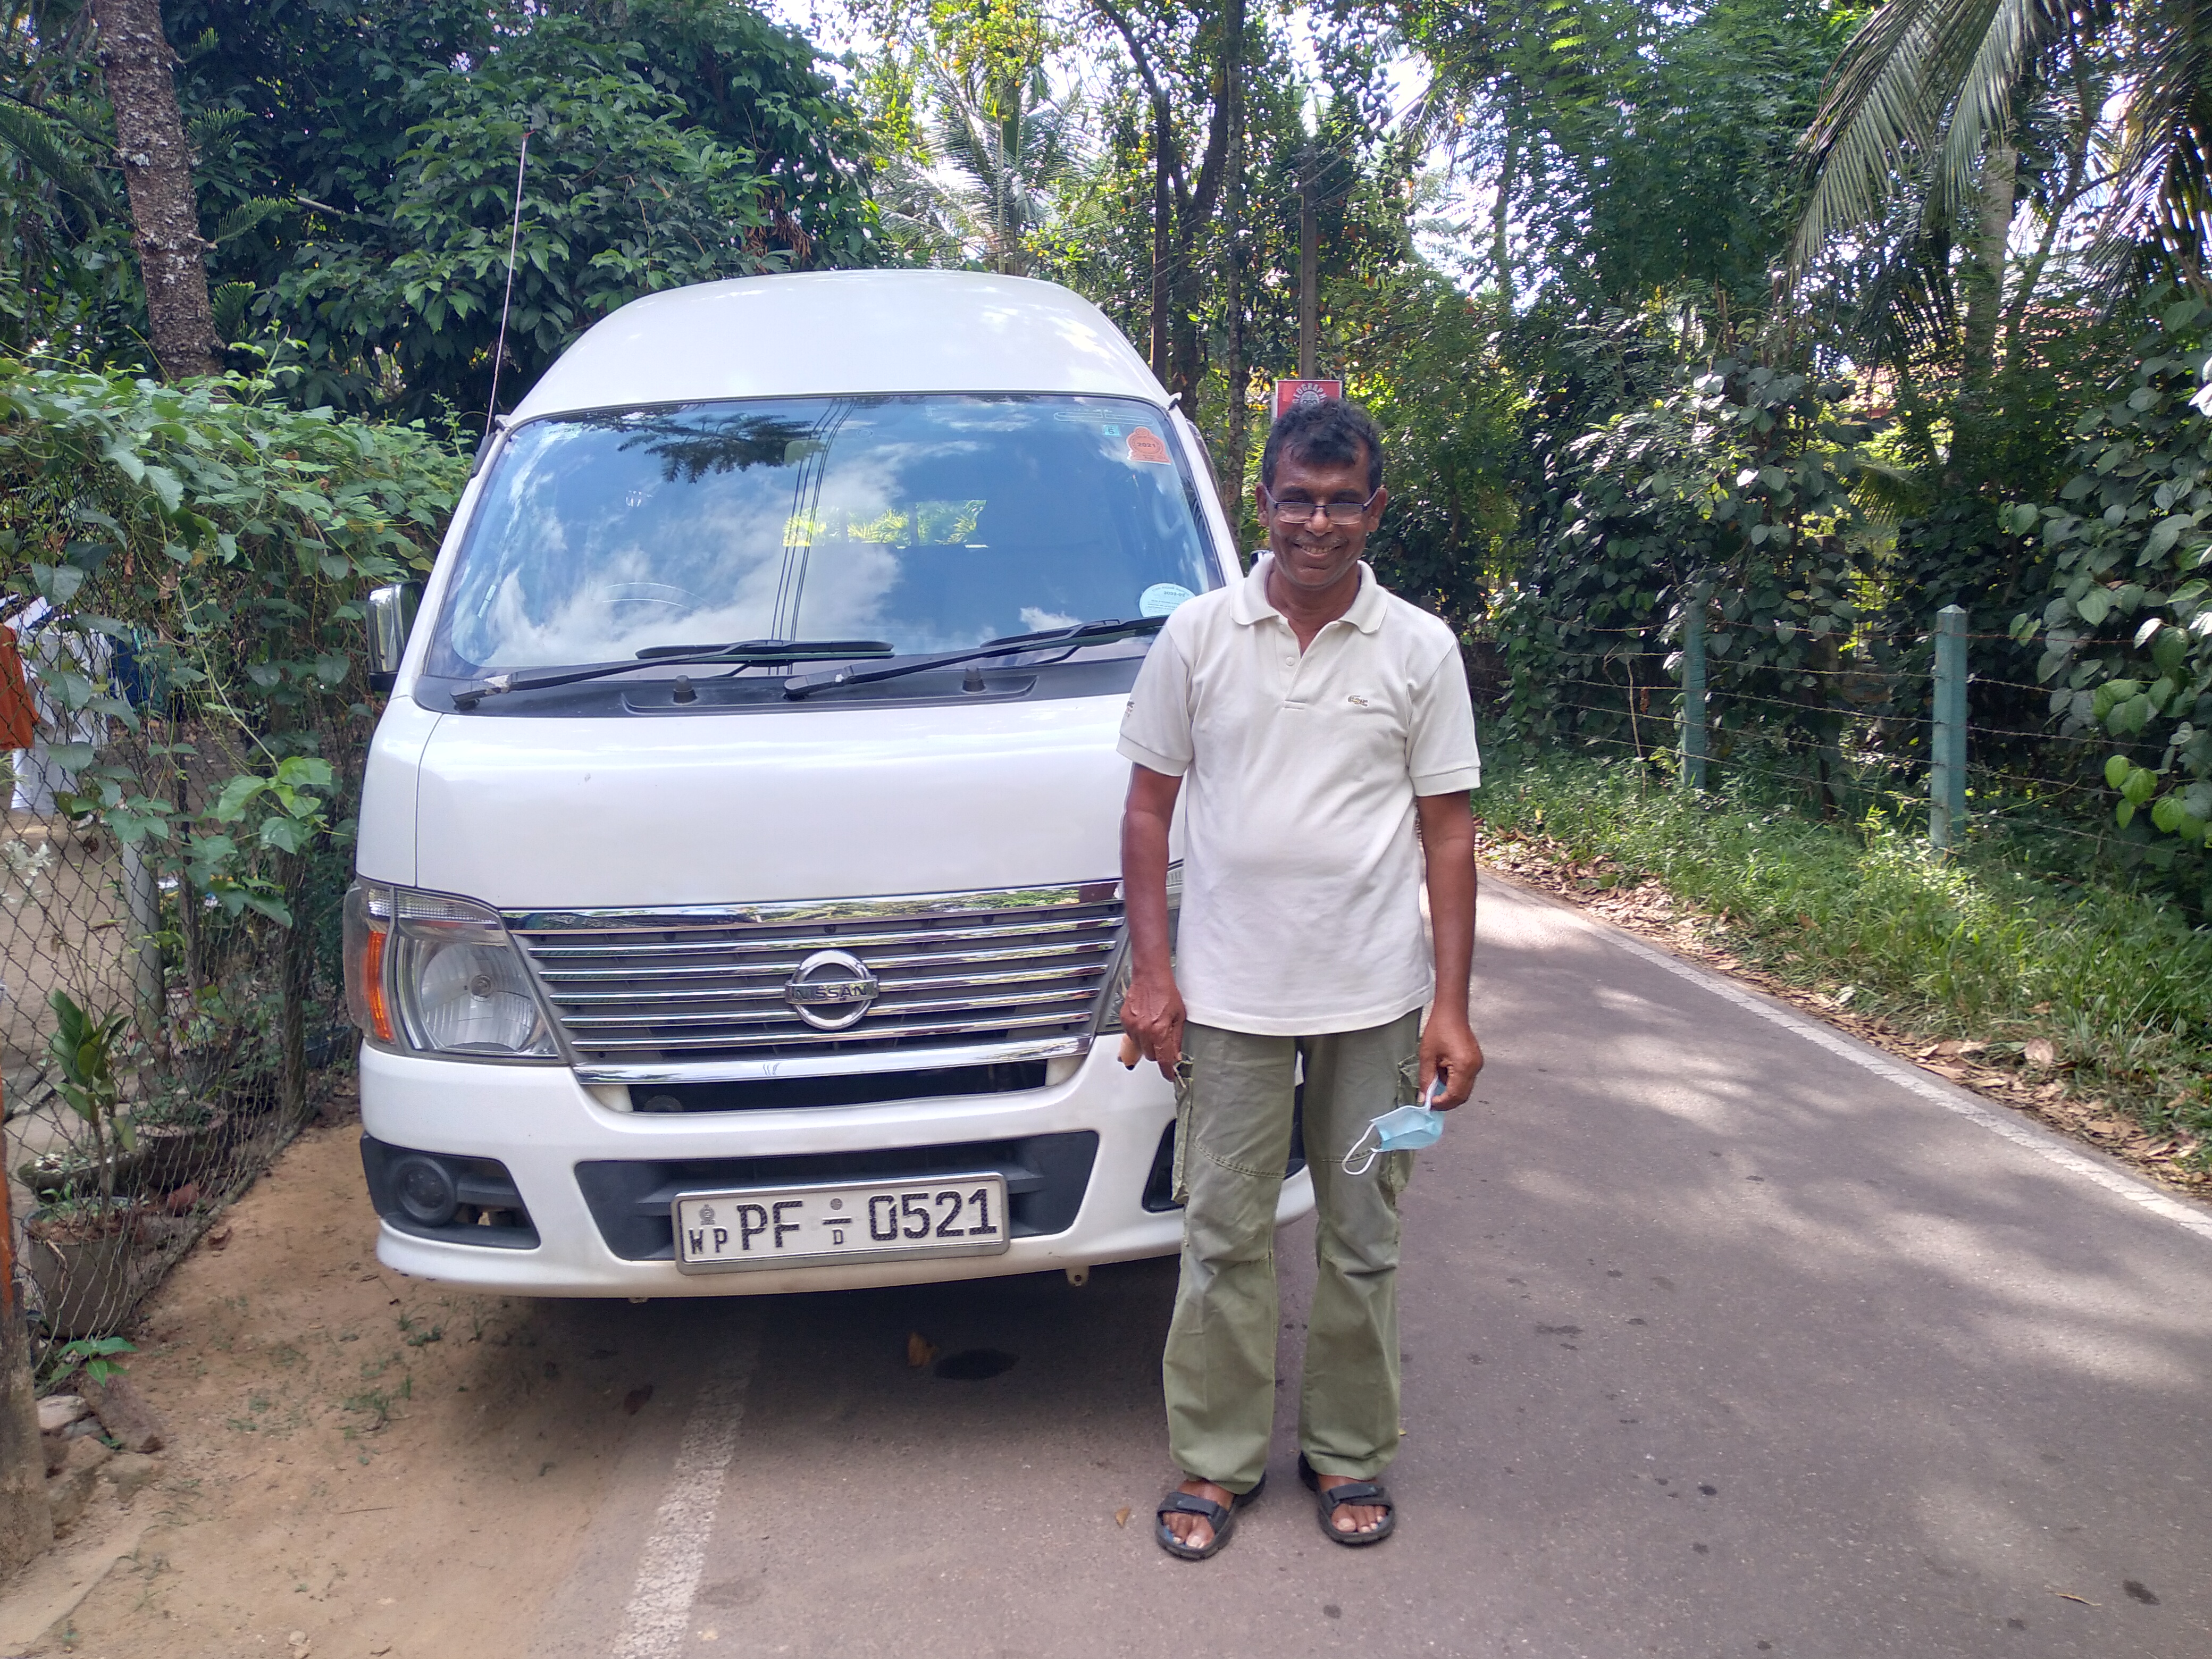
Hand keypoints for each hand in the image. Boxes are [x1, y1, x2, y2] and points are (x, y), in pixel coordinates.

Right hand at [1122, 966, 1185, 1080]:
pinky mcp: (1124, 1022)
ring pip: (1140, 1048)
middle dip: (1159, 1052)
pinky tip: (1145, 1023)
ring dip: (1147, 1044)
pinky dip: (1138, 1034)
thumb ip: (1176, 1039)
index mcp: (1159, 1031)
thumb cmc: (1166, 993)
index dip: (1168, 1071)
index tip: (1170, 1076)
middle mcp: (1144, 1031)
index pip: (1164, 1060)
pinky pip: (1132, 1037)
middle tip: (1164, 1041)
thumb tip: (1177, 1056)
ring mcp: (1132, 1027)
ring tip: (1153, 1028)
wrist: (1150, 977)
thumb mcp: (1179, 1017)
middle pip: (1151, 1056)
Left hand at [1418, 1010, 1482, 1109]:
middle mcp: (1474, 1067)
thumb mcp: (1427, 1056)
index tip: (1428, 1104)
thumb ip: (1426, 1079)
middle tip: (1430, 1099)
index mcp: (1464, 1066)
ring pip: (1464, 1089)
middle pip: (1462, 1096)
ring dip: (1449, 1090)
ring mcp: (1477, 1064)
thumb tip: (1424, 1098)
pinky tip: (1442, 1072)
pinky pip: (1466, 1079)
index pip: (1455, 1095)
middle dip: (1446, 1101)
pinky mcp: (1475, 1061)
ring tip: (1435, 1080)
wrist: (1451, 1012)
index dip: (1441, 1103)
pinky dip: (1454, 1081)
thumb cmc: (1439, 1028)